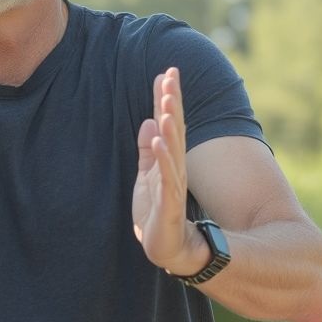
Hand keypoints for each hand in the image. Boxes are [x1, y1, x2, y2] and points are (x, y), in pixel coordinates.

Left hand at [133, 68, 206, 274]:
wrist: (167, 248)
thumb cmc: (156, 213)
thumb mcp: (146, 176)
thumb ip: (147, 150)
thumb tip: (149, 120)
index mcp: (168, 159)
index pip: (169, 123)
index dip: (167, 98)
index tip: (166, 72)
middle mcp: (175, 167)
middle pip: (175, 130)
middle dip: (172, 102)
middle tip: (169, 75)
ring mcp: (174, 184)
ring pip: (173, 150)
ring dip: (171, 126)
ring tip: (167, 103)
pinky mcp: (169, 204)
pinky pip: (167, 178)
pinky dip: (163, 159)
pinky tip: (158, 141)